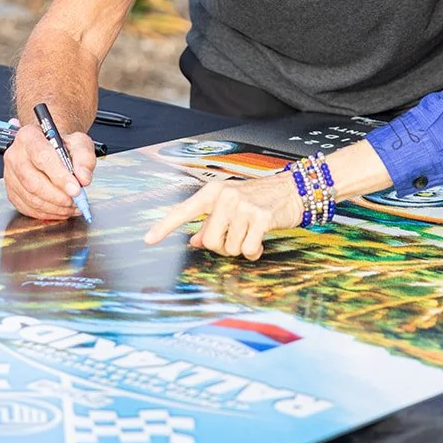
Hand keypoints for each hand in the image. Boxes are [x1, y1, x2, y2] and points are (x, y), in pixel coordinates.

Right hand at [3, 123, 95, 221]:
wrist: (50, 148)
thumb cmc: (62, 144)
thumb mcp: (79, 142)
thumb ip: (84, 158)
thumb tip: (83, 178)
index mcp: (29, 137)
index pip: (42, 158)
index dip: (60, 177)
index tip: (76, 189)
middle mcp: (15, 155)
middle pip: (33, 182)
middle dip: (57, 196)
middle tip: (76, 201)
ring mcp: (10, 175)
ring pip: (30, 197)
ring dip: (54, 207)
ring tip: (72, 206)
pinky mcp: (11, 191)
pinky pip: (27, 208)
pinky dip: (46, 213)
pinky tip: (60, 210)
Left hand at [145, 171, 302, 259]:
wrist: (293, 189)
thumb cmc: (259, 198)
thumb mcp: (231, 206)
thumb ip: (211, 223)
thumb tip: (194, 241)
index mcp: (214, 192)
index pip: (184, 211)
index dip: (165, 226)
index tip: (148, 240)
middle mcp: (225, 197)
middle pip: (210, 241)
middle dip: (222, 247)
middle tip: (236, 237)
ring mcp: (243, 206)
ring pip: (229, 247)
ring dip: (241, 248)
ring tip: (251, 234)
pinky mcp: (260, 217)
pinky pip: (248, 249)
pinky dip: (253, 252)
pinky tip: (260, 242)